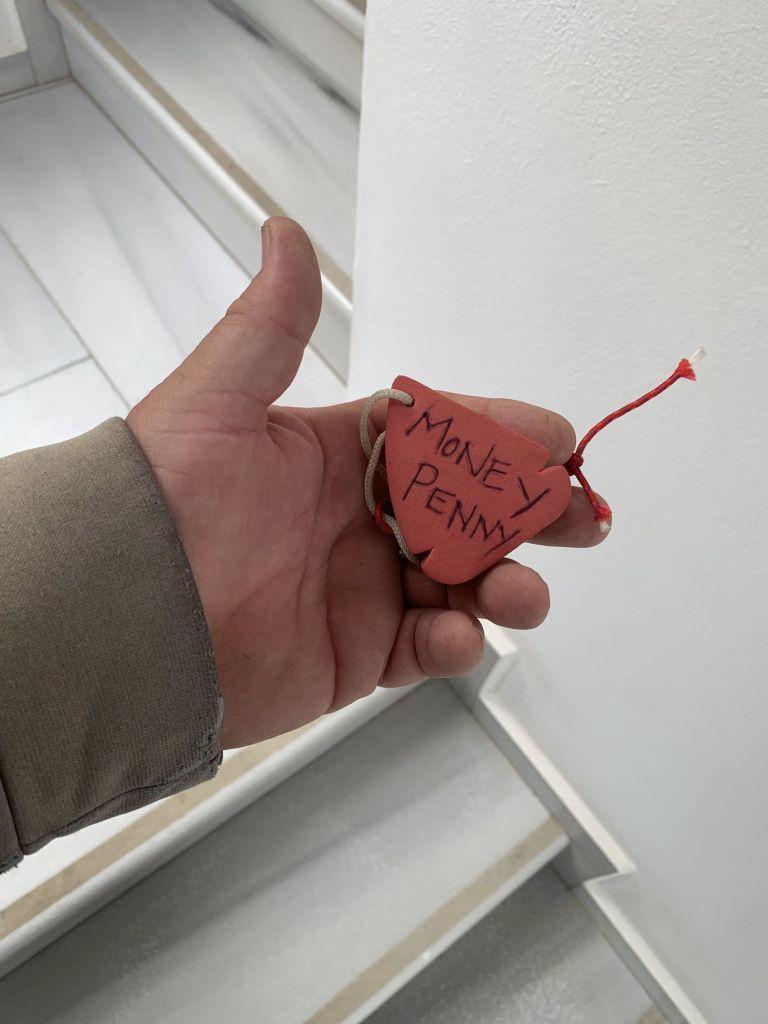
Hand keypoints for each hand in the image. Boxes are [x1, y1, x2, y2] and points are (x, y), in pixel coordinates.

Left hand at [127, 218, 606, 747]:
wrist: (124, 615)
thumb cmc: (168, 500)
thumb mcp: (218, 402)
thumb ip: (270, 326)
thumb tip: (283, 232)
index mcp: (339, 456)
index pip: (440, 438)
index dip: (499, 436)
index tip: (553, 439)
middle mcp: (360, 521)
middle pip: (468, 514)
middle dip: (530, 515)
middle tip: (578, 519)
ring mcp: (364, 589)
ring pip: (462, 584)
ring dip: (505, 584)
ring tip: (520, 590)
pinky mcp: (359, 653)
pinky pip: (427, 647)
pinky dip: (457, 641)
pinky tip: (460, 632)